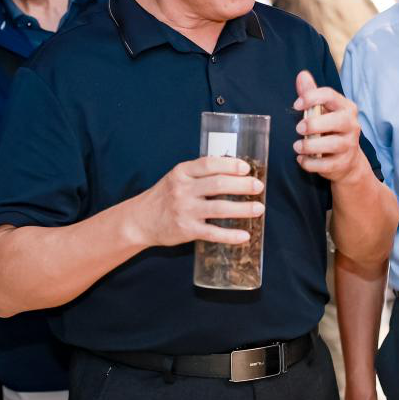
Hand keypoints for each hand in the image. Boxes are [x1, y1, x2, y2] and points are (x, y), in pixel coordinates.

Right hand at [134, 156, 263, 247]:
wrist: (139, 220)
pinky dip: (230, 235)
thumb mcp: (177, 177)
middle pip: (218, 184)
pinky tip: (244, 235)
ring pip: (220, 208)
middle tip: (258, 187)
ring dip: (243, 209)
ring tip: (259, 209)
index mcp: (182, 172)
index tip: (246, 168)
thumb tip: (233, 169)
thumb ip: (199, 173)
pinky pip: (213, 233)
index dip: (230, 165)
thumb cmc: (164, 196)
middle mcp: (183, 190)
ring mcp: (185, 211)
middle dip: (243, 185)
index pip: (209, 164)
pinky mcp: (187, 230)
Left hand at [293, 70, 370, 183]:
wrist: (347, 161)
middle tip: (299, 128)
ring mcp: (349, 145)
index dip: (312, 97)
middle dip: (315, 124)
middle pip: (337, 121)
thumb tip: (302, 75)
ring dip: (311, 146)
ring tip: (297, 146)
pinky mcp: (343, 163)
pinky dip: (311, 163)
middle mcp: (351, 125)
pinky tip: (302, 159)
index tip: (296, 105)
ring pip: (333, 144)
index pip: (330, 96)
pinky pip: (326, 165)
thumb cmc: (331, 130)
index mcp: (346, 107)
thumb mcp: (323, 110)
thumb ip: (312, 93)